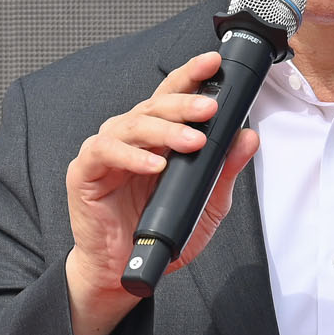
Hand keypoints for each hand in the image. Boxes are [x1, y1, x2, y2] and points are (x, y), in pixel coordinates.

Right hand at [63, 50, 260, 334]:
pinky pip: (106, 153)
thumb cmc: (158, 232)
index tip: (214, 62)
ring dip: (164, 129)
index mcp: (157, 136)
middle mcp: (131, 136)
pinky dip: (132, 156)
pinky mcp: (85, 172)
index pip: (174, 95)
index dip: (192, 75)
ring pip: (133, 124)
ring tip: (191, 141)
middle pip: (155, 104)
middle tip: (210, 108)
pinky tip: (155, 165)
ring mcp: (106, 151)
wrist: (123, 271)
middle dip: (185, 102)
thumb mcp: (205, 203)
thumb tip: (248, 136)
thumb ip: (225, 170)